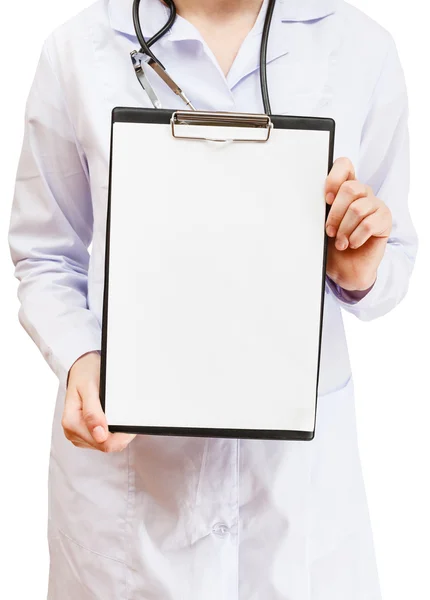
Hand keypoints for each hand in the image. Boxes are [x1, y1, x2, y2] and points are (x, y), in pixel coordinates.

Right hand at [62, 351, 135, 451]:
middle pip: (105, 445)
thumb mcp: (89, 388)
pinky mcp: (85, 434)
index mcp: (71, 422)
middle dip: (119, 433)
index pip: (102, 442)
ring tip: (117, 413)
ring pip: (106, 444)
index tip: (131, 423)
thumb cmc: (85, 375)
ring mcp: (79, 435)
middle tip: (127, 415)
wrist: (82, 370)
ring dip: (116, 432)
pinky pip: (104, 439)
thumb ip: (93, 413)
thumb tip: (100, 436)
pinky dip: (112, 430)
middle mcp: (72, 432)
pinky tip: (112, 417)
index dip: (120, 436)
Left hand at [324, 157, 391, 290]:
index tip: (326, 199)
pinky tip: (353, 244)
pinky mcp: (385, 220)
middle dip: (335, 213)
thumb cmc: (332, 245)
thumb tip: (304, 202)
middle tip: (329, 231)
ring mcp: (376, 205)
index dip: (334, 178)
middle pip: (350, 188)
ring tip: (340, 242)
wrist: (345, 269)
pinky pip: (369, 224)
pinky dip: (356, 237)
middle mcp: (362, 193)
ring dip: (344, 229)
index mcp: (345, 189)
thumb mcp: (321, 225)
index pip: (344, 165)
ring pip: (358, 208)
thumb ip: (319, 210)